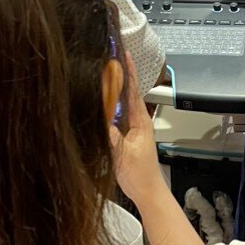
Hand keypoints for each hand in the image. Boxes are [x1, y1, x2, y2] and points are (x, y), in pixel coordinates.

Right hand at [110, 54, 163, 204]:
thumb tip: (98, 115)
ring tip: (101, 74)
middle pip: (127, 92)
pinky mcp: (126, 136)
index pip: (133, 89)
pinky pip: (116, 116)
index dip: (128, 70)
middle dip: (118, 75)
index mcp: (140, 120)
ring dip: (113, 89)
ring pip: (121, 103)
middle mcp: (137, 120)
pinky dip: (108, 106)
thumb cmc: (139, 174)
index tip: (123, 53)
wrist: (147, 191)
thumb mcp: (121, 153)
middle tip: (107, 58)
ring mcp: (132, 128)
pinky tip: (99, 103)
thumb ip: (109, 134)